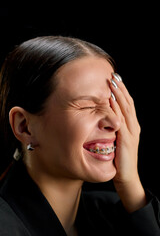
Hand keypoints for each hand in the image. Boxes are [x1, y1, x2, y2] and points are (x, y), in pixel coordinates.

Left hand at [110, 73, 146, 211]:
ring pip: (126, 109)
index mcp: (132, 126)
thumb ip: (114, 129)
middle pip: (128, 103)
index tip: (115, 79)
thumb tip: (105, 118)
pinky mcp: (127, 139)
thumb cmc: (120, 159)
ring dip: (119, 94)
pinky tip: (111, 100)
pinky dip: (117, 109)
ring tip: (113, 82)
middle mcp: (134, 126)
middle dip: (121, 88)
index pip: (127, 105)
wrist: (127, 177)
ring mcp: (131, 132)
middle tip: (114, 75)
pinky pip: (121, 120)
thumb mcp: (118, 141)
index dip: (122, 91)